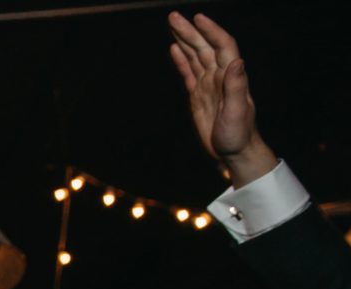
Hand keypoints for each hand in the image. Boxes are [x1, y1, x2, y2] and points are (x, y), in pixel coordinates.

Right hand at [167, 11, 275, 186]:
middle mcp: (218, 76)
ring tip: (172, 24)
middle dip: (189, 30)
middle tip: (173, 16)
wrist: (233, 151)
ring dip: (184, 39)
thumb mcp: (238, 111)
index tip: (197, 18)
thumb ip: (236, 86)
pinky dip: (181, 60)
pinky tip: (174, 48)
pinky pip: (189, 73)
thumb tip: (236, 61)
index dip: (211, 31)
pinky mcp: (198, 96)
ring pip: (194, 56)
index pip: (221, 46)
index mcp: (230, 76)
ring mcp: (208, 85)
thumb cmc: (239, 134)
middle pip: (203, 47)